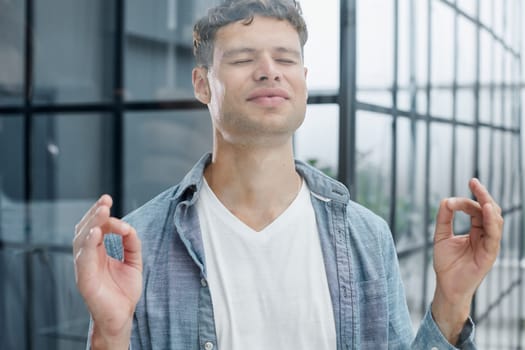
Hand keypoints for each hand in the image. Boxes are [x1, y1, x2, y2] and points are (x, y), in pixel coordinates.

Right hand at [73, 195, 142, 348]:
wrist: (122, 316)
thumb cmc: (124, 291)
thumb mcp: (133, 261)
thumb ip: (132, 244)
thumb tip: (129, 227)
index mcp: (98, 252)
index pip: (95, 226)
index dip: (101, 213)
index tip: (108, 199)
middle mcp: (88, 257)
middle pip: (85, 229)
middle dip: (95, 214)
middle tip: (105, 201)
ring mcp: (84, 267)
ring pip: (81, 240)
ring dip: (92, 224)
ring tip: (102, 211)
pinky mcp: (85, 279)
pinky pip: (83, 259)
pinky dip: (87, 244)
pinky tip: (94, 233)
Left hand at [431, 178, 502, 343]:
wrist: (446, 286)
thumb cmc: (446, 264)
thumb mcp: (441, 236)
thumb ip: (444, 218)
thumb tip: (446, 200)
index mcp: (476, 231)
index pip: (476, 210)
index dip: (467, 200)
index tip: (453, 198)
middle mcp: (485, 236)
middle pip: (490, 211)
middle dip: (483, 195)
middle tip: (473, 182)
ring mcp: (489, 245)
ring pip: (495, 220)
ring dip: (488, 205)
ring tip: (480, 194)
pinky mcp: (490, 254)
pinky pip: (493, 235)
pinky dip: (490, 221)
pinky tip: (485, 209)